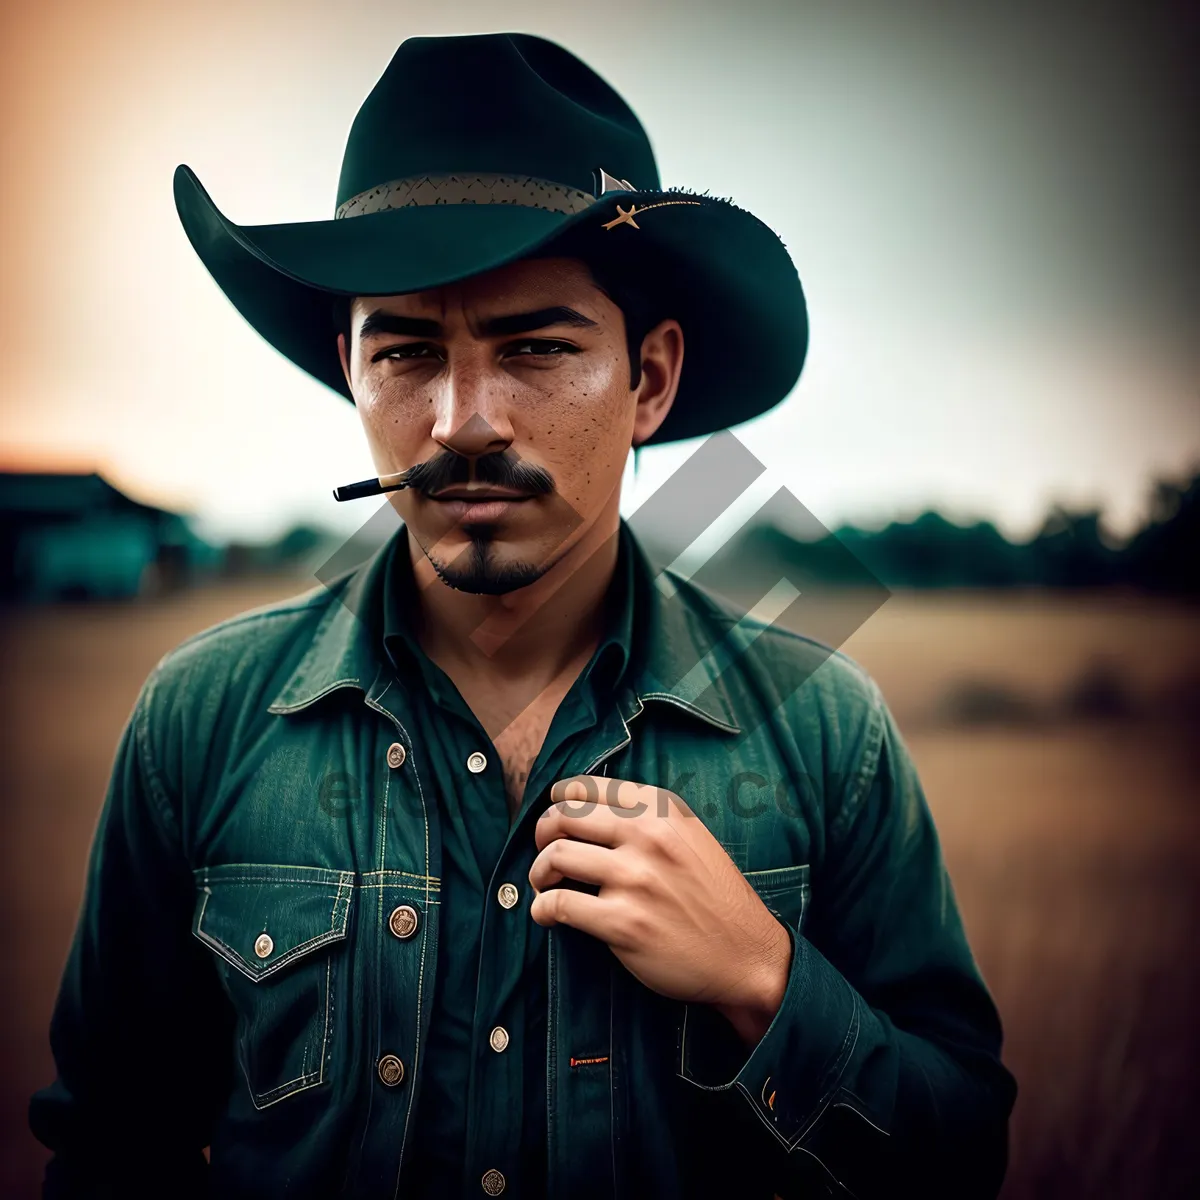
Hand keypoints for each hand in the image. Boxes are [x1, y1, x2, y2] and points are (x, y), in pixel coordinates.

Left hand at [529, 775, 792, 1042]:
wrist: (747, 954)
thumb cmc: (714, 896)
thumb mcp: (690, 836)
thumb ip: (648, 816)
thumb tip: (587, 806)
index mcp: (662, 809)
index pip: (588, 786)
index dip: (560, 798)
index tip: (554, 813)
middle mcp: (648, 836)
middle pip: (563, 817)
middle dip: (542, 833)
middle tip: (544, 851)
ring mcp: (635, 879)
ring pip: (555, 856)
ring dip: (538, 872)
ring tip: (545, 884)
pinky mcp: (623, 923)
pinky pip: (558, 904)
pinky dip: (542, 909)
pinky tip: (547, 914)